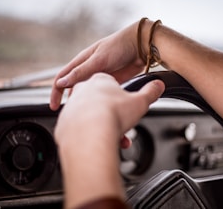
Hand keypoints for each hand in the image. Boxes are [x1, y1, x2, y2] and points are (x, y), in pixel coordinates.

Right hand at [50, 22, 145, 110]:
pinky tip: (101, 108)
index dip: (56, 92)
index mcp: (82, 61)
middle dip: (70, 100)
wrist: (141, 46)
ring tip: (85, 113)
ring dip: (85, 102)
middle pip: (74, 87)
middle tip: (71, 114)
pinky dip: (99, 101)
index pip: (62, 77)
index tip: (54, 106)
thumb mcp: (98, 60)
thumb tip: (62, 83)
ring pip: (87, 92)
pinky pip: (102, 93)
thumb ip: (81, 72)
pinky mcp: (112, 82)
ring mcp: (100, 76)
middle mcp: (89, 69)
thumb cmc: (119, 46)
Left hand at [54, 73, 164, 208]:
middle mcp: (81, 91)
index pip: (112, 85)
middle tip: (123, 126)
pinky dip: (90, 136)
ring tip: (114, 139)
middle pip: (101, 103)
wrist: (89, 136)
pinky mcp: (64, 124)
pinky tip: (100, 142)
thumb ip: (150, 92)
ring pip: (91, 117)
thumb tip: (158, 86)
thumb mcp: (140, 102)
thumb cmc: (112, 116)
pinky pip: (80, 130)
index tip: (127, 107)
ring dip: (104, 128)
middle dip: (113, 116)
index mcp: (100, 80)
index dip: (122, 98)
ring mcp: (71, 107)